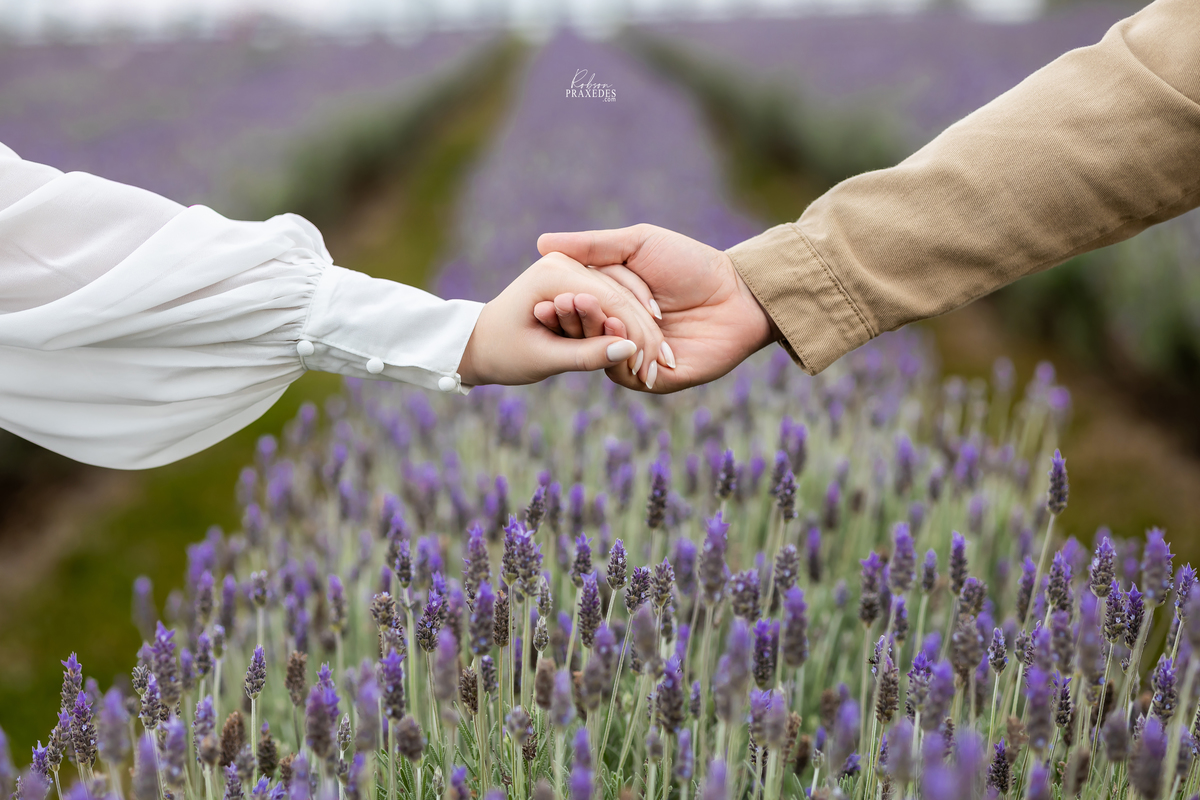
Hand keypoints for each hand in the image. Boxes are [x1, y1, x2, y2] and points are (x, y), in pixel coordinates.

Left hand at [457, 252, 665, 386]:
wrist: (478, 343)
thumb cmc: (503, 354)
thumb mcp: (544, 360)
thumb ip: (587, 355)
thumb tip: (628, 352)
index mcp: (553, 274)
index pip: (610, 301)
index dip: (635, 334)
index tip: (652, 368)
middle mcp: (564, 262)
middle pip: (620, 295)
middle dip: (644, 331)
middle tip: (665, 366)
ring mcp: (573, 266)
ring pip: (623, 294)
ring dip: (643, 324)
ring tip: (662, 360)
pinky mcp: (579, 277)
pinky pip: (616, 295)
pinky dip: (633, 317)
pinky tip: (649, 342)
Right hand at [537, 224, 777, 392]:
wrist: (738, 293)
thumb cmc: (690, 263)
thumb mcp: (638, 244)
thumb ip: (595, 245)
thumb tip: (542, 242)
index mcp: (610, 302)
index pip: (574, 306)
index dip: (559, 303)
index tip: (542, 298)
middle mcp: (619, 331)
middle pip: (582, 334)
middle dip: (575, 320)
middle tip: (566, 306)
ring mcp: (635, 357)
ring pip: (601, 355)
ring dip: (599, 337)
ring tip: (604, 318)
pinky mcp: (655, 378)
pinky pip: (625, 374)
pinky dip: (622, 358)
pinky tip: (627, 339)